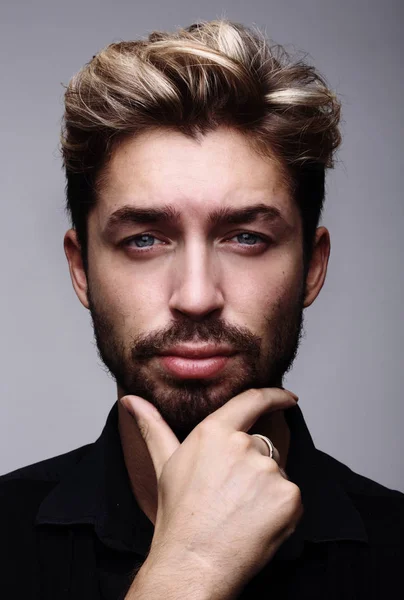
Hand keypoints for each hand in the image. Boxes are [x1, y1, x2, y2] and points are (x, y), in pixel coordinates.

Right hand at [121, 388, 302, 592]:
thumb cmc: (178, 516)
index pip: (253, 400)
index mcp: (214, 432)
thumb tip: (130, 400)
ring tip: (238, 512)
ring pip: (276, 473)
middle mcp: (244, 444)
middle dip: (253, 466)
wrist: (193, 563)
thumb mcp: (164, 464)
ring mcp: (268, 470)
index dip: (274, 396)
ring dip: (265, 489)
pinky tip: (255, 524)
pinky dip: (279, 510)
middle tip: (230, 495)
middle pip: (262, 446)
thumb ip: (153, 426)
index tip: (288, 397)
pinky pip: (290, 496)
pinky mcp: (288, 496)